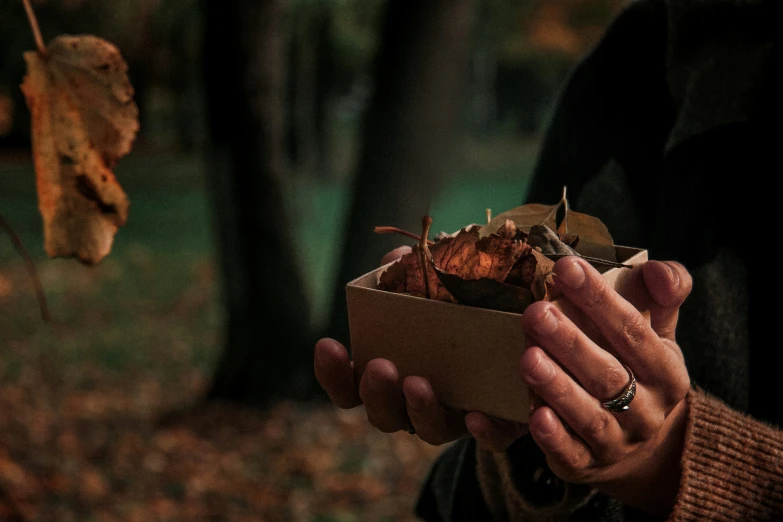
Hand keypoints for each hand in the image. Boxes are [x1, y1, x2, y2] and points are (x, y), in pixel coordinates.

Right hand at [314, 245, 527, 449]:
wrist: (522, 343)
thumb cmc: (458, 313)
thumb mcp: (435, 289)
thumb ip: (410, 275)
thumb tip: (395, 258)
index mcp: (390, 376)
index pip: (348, 386)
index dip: (333, 372)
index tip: (327, 343)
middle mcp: (414, 405)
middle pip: (383, 413)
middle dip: (376, 391)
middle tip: (379, 366)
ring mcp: (455, 418)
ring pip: (429, 430)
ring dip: (419, 409)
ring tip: (418, 383)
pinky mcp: (497, 424)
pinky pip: (488, 439)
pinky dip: (481, 431)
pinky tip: (476, 415)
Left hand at [518, 256, 692, 516]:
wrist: (645, 450)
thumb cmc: (641, 372)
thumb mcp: (660, 333)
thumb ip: (663, 293)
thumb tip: (656, 270)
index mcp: (666, 372)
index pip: (633, 331)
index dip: (601, 299)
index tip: (566, 268)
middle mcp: (646, 410)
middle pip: (608, 374)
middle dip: (570, 342)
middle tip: (536, 312)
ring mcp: (616, 442)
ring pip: (588, 416)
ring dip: (557, 387)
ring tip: (528, 358)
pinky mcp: (586, 466)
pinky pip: (570, 453)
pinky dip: (552, 437)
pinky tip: (532, 416)